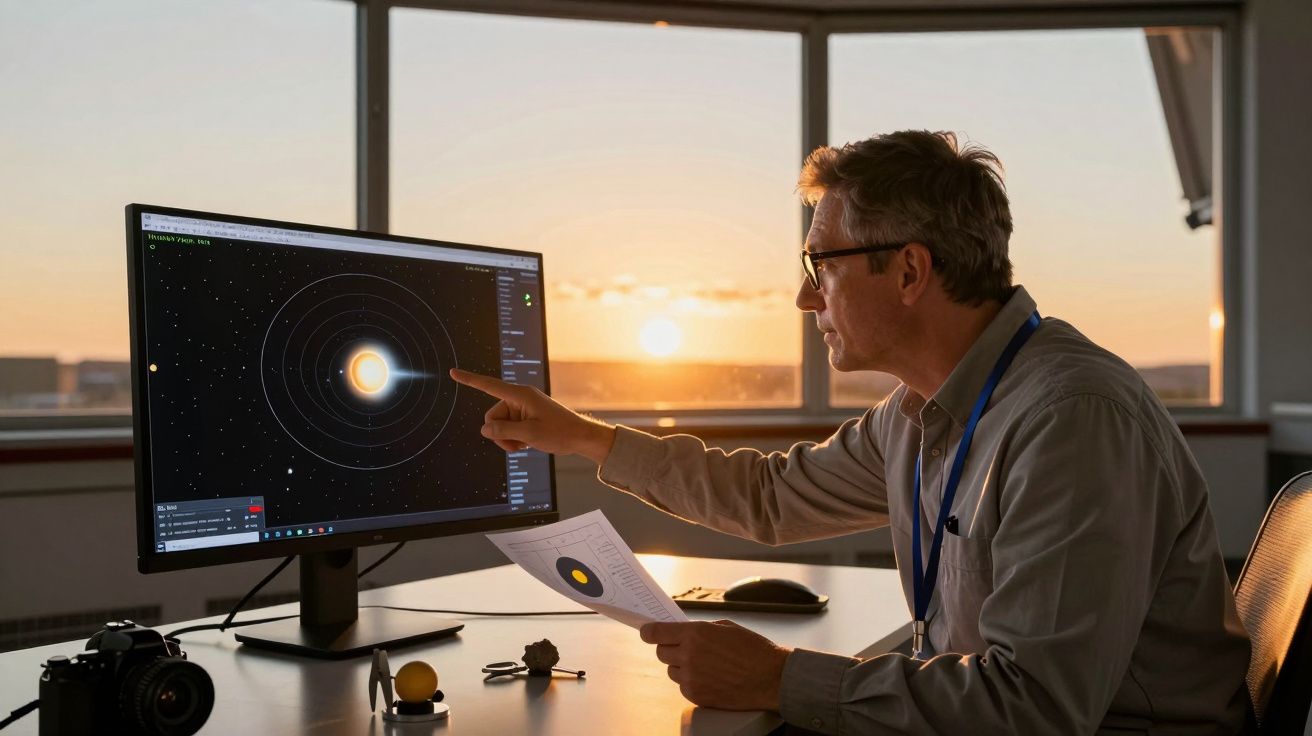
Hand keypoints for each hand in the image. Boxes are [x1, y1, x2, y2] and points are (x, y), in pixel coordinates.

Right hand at [448, 368, 615, 463]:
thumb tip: (484, 429)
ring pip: (498, 426)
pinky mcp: (524, 418)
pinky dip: (514, 439)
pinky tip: (528, 443)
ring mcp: (521, 408)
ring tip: (525, 444)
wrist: (580, 437)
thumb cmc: (560, 432)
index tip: (453, 372)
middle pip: (491, 416)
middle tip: (518, 443)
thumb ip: (503, 431)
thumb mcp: (529, 434)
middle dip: (500, 433)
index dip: (469, 379)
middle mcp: (519, 398)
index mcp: (520, 395)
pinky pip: (507, 429)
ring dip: (507, 439)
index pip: (488, 385)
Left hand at [640, 620, 791, 710]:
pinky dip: (691, 682)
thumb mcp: (726, 627)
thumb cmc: (754, 650)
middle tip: (684, 648)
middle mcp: (689, 655)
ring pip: (671, 670)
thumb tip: (682, 631)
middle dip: (669, 648)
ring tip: (704, 664)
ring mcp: (691, 677)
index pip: (656, 632)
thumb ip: (699, 629)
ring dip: (681, 666)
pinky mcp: (696, 695)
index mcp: (695, 633)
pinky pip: (682, 686)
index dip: (648, 632)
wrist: (771, 678)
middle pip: (661, 652)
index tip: (646, 632)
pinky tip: (709, 677)